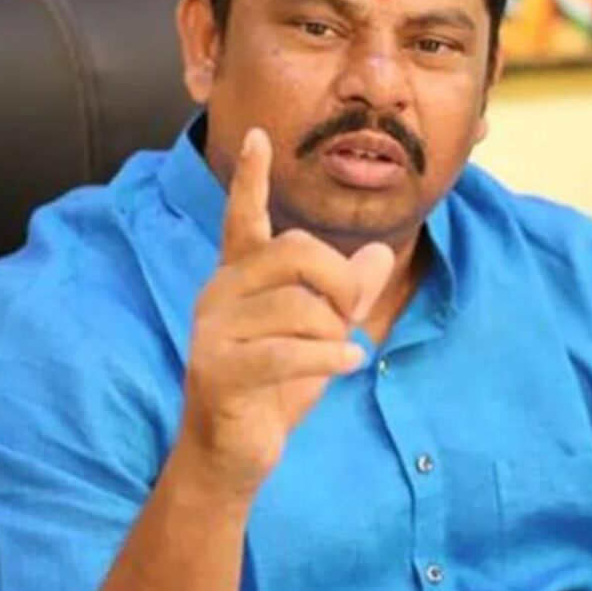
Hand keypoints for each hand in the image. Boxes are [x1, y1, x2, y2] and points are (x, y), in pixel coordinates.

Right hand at [175, 127, 394, 499]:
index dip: (252, 179)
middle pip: (296, 252)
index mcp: (238, 278)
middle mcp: (219, 293)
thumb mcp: (317, 336)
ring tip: (336, 356)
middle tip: (350, 317)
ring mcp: (214, 330)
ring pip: (299, 306)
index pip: (243, 218)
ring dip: (333, 334)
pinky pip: (290, 351)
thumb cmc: (273, 388)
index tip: (259, 136)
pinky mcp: (218, 369)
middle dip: (340, 283)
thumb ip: (344, 295)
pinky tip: (348, 365)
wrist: (231, 454)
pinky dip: (330, 359)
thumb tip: (377, 253)